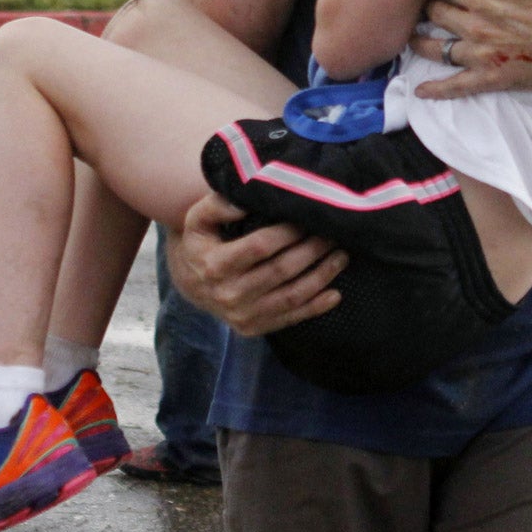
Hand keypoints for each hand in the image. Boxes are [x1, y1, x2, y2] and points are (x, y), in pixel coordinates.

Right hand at [168, 191, 346, 336]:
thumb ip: (218, 205)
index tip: (308, 218)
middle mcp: (228, 294)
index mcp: (214, 264)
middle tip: (334, 234)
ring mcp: (241, 315)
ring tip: (341, 257)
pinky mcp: (252, 328)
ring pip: (291, 296)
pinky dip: (316, 308)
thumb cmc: (202, 242)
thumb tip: (246, 203)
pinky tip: (335, 294)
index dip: (288, 232)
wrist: (190, 282)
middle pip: (281, 270)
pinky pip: (290, 318)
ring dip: (322, 276)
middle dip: (312, 250)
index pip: (260, 246)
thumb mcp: (198, 219)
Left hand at [410, 0, 531, 99]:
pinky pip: (457, 86)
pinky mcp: (492, 78)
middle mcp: (476, 26)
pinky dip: (436, 89)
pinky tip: (419, 90)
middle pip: (436, 13)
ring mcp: (481, 55)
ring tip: (414, 36)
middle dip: (430, 5)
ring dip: (421, 41)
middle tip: (429, 3)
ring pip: (436, 48)